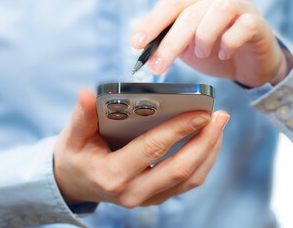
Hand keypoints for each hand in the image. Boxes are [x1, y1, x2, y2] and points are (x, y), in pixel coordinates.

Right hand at [53, 89, 228, 206]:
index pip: (152, 149)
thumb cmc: (75, 157)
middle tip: (220, 117)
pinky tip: (207, 142)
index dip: (178, 129)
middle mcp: (133, 192)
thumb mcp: (72, 136)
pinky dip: (202, 162)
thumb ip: (82, 115)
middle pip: (180, 169)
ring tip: (218, 127)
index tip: (201, 112)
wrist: (75, 184)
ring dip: (208, 152)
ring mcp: (146, 198)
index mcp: (112, 175)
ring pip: (189, 179)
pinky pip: (186, 183)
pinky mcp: (155, 197)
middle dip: (205, 142)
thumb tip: (87, 93)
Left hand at [131, 0, 290, 86]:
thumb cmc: (215, 50)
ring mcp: (241, 5)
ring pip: (217, 12)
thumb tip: (143, 47)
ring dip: (203, 38)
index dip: (152, 23)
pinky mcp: (257, 22)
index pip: (171, 4)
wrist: (248, 64)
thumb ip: (169, 40)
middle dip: (169, 43)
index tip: (136, 44)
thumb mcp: (187, 46)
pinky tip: (223, 53)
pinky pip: (243, 27)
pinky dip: (229, 43)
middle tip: (156, 67)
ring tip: (201, 54)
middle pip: (188, 13)